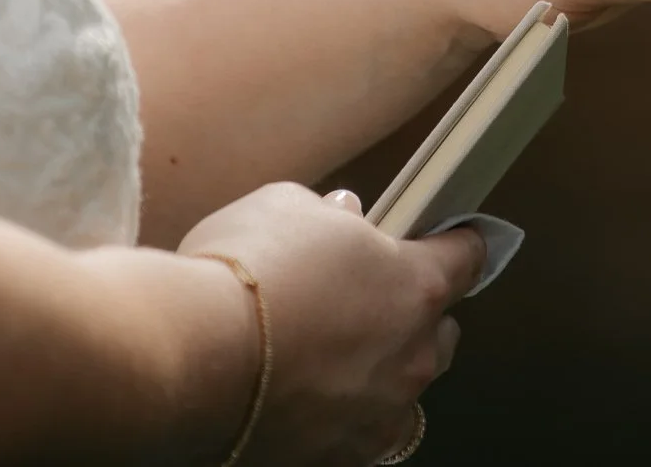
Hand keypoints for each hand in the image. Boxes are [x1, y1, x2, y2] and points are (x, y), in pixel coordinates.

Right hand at [178, 184, 483, 465]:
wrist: (182, 362)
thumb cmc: (239, 278)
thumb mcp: (286, 207)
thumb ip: (329, 214)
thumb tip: (340, 216)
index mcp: (416, 286)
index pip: (468, 258)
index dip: (455, 244)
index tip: (446, 241)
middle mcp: (411, 357)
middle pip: (440, 333)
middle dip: (413, 316)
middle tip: (365, 302)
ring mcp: (378, 415)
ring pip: (403, 394)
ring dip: (379, 375)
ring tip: (328, 361)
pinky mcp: (339, 458)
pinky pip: (357, 437)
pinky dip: (339, 420)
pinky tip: (302, 402)